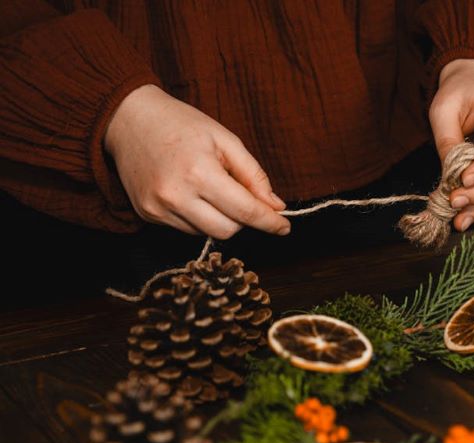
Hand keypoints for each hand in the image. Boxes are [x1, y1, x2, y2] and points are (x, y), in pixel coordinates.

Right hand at [104, 85, 288, 238]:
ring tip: (208, 186)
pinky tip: (189, 192)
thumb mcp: (225, 140)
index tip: (285, 227)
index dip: (269, 222)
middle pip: (228, 230)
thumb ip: (254, 175)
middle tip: (241, 195)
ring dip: (219, 218)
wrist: (127, 118)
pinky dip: (197, 217)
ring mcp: (157, 209)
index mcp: (199, 173)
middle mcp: (175, 196)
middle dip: (242, 219)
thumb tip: (276, 206)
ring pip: (207, 233)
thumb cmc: (181, 124)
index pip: (245, 212)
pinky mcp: (146, 215)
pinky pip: (186, 229)